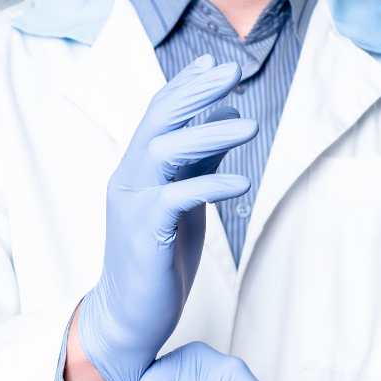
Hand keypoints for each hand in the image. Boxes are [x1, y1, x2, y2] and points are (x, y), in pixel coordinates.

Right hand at [77, 55, 257, 380]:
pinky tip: (242, 182)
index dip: (185, 86)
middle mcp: (129, 179)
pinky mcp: (145, 234)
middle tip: (232, 73)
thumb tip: (227, 121)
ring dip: (208, 134)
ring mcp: (133, 205)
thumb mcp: (183, 203)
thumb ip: (198, 164)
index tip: (214, 65)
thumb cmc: (158, 259)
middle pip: (157, 121)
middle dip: (195, 93)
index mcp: (137, 170)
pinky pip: (177, 198)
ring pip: (164, 152)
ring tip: (251, 126)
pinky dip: (211, 185)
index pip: (157, 115)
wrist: (128, 315)